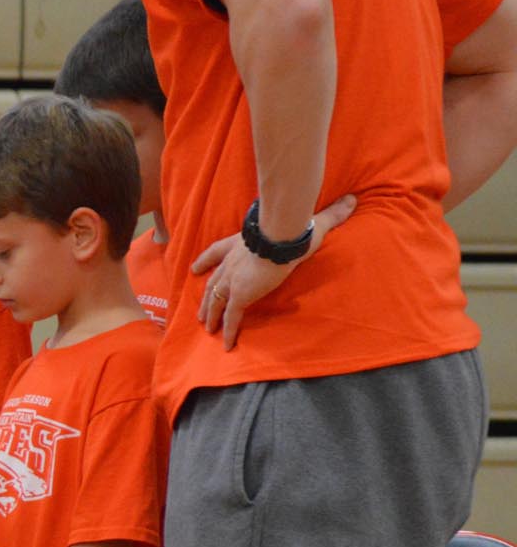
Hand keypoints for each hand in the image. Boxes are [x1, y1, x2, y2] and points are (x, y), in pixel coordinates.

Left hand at [192, 193, 355, 348]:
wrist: (281, 237)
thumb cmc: (292, 227)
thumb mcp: (310, 221)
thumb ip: (329, 214)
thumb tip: (351, 201)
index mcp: (239, 243)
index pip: (216, 251)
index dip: (205, 260)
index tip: (195, 268)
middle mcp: (231, 262)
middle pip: (212, 282)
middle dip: (205, 297)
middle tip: (200, 310)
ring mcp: (233, 281)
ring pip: (215, 302)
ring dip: (210, 315)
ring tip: (207, 328)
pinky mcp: (239, 296)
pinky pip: (231, 318)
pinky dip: (228, 331)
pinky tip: (226, 345)